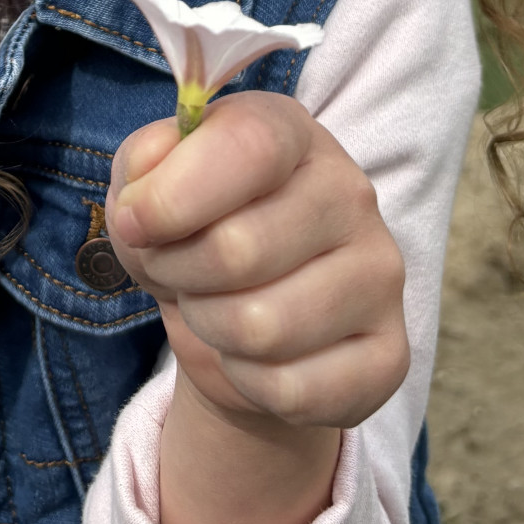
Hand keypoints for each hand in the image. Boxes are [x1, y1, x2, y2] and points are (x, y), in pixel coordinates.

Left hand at [106, 90, 408, 432]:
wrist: (241, 317)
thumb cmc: (195, 230)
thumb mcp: (150, 181)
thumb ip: (141, 166)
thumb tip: (143, 200)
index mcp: (293, 133)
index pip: (249, 146)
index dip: (173, 194)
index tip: (134, 223)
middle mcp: (352, 194)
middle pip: (239, 250)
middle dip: (179, 272)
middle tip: (174, 271)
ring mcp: (380, 274)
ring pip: (261, 328)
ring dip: (210, 327)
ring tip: (213, 308)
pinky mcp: (389, 354)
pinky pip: (292, 390)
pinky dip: (247, 382)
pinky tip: (252, 355)